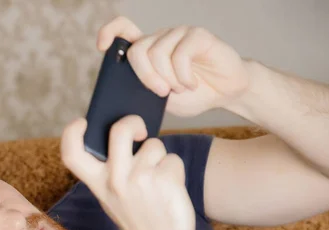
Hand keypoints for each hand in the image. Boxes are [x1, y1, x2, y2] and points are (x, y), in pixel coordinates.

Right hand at [61, 116, 195, 229]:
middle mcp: (115, 179)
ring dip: (161, 158)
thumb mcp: (113, 197)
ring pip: (155, 145)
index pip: (72, 154)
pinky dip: (175, 171)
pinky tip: (170, 191)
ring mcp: (140, 178)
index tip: (82, 122)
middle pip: (120, 130)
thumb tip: (127, 135)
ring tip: (158, 182)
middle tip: (141, 131)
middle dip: (133, 122)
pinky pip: (173, 160)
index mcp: (98, 183)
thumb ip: (112, 170)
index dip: (71, 132)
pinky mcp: (165, 180)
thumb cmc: (139, 220)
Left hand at [97, 16, 249, 116]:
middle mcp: (161, 38)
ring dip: (169, 79)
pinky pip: (180, 55)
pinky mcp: (198, 36)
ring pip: (158, 54)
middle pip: (138, 50)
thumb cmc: (192, 96)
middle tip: (160, 93)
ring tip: (182, 89)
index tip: (102, 46)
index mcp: (149, 50)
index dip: (110, 32)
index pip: (123, 29)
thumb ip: (143, 92)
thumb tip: (120, 98)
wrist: (226, 94)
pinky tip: (192, 84)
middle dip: (145, 76)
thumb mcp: (161, 100)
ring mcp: (179, 34)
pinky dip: (184, 77)